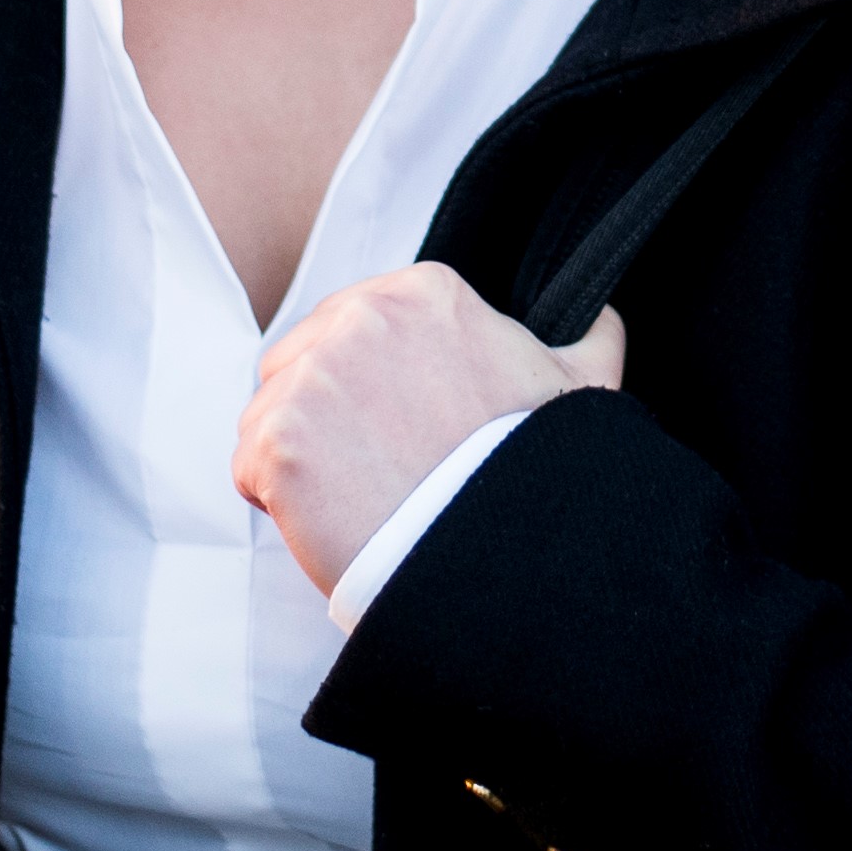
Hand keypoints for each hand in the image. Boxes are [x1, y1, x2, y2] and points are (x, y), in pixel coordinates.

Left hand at [233, 263, 626, 599]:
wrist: (494, 557)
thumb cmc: (534, 474)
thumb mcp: (581, 388)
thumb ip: (587, 336)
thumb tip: (602, 316)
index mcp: (424, 293)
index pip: (356, 324)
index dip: (372, 382)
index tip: (400, 425)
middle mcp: (360, 319)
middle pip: (302, 359)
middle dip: (327, 412)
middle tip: (377, 467)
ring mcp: (312, 379)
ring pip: (270, 412)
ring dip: (302, 456)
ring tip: (359, 497)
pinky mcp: (276, 442)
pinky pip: (249, 467)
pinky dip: (278, 502)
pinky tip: (333, 520)